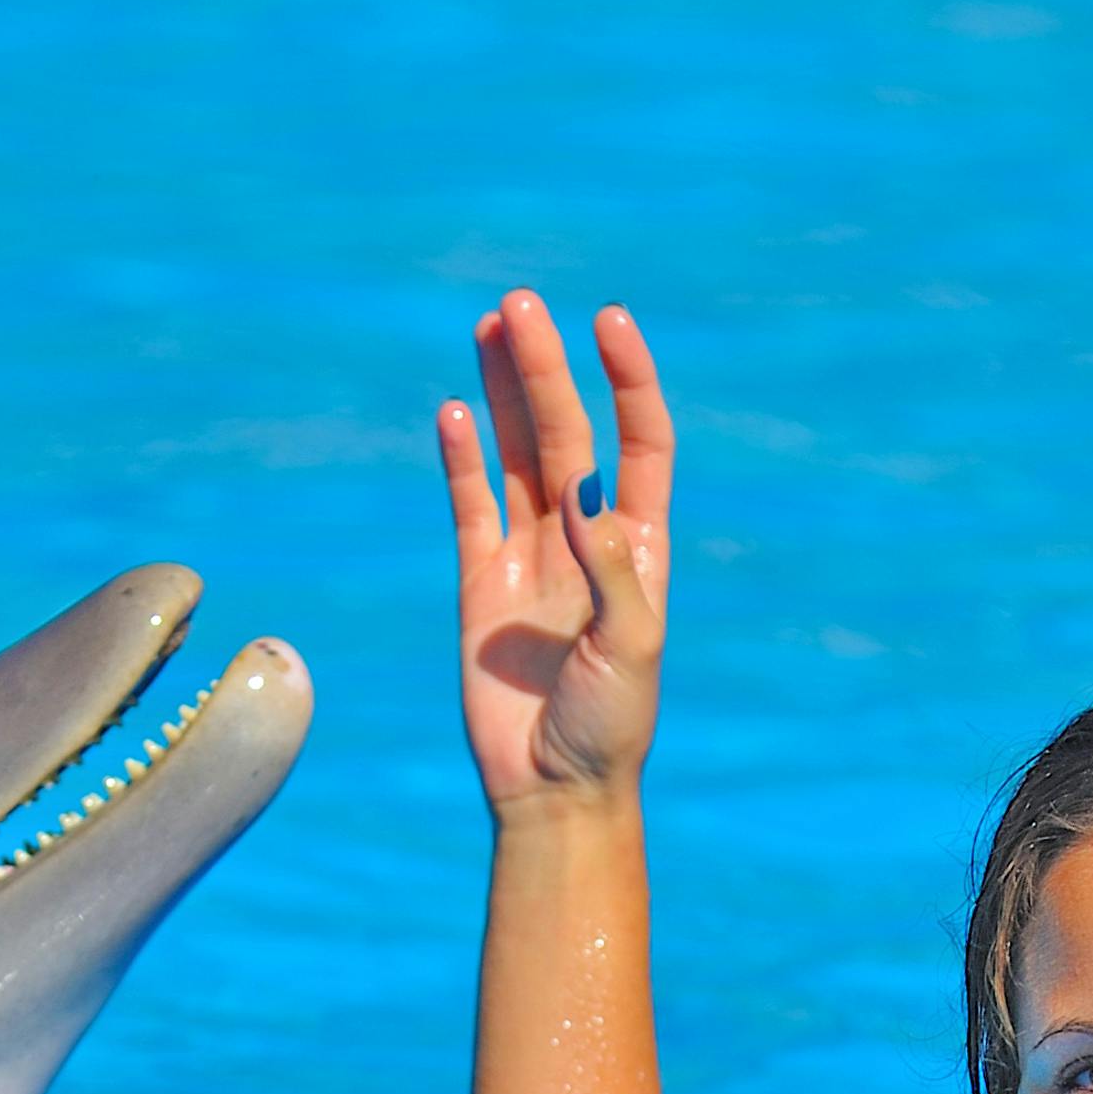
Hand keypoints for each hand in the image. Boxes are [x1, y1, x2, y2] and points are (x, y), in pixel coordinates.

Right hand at [438, 292, 674, 814]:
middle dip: (545, 367)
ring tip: (490, 325)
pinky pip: (469, 506)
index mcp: (638, 545)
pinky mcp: (479, 583)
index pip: (639, 440)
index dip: (627, 378)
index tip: (608, 321)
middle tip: (519, 304)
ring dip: (504, 392)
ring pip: (517, 454)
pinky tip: (453, 412)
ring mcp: (529, 555)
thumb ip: (610, 565)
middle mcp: (584, 537)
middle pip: (567, 431)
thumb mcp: (631, 646)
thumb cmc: (611, 725)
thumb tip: (585, 487)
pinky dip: (461, 459)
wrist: (554, 789)